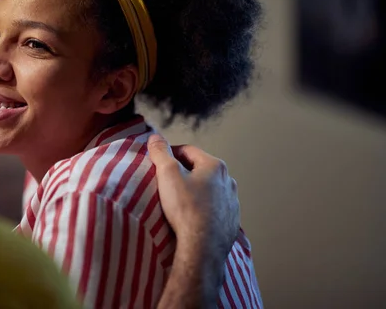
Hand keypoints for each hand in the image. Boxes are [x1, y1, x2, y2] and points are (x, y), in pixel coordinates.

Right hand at [147, 134, 239, 260]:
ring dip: (194, 191)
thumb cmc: (186, 209)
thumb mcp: (168, 174)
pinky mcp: (231, 221)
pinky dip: (203, 209)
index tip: (157, 164)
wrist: (203, 247)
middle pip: (199, 169)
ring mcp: (232, 202)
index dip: (169, 154)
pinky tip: (191, 218)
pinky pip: (214, 209)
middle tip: (165, 183)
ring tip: (178, 202)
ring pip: (208, 190)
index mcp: (214, 165)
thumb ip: (160, 152)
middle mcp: (228, 181)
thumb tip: (154, 137)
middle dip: (183, 173)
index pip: (188, 150)